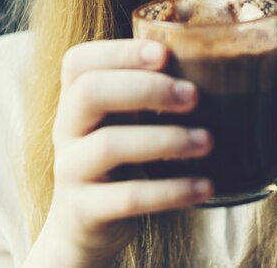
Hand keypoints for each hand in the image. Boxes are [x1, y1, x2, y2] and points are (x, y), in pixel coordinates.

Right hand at [27, 39, 213, 267]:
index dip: (120, 52)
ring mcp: (70, 169)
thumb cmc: (119, 151)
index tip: (165, 53)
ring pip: (110, 145)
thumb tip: (211, 62)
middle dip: (147, 88)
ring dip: (166, 139)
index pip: (79, 61)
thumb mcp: (124, 116)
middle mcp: (66, 127)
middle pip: (90, 92)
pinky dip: (171, 190)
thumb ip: (148, 88)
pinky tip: (205, 185)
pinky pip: (128, 197)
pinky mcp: (85, 210)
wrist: (84, 224)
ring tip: (207, 141)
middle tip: (193, 96)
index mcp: (75, 96)